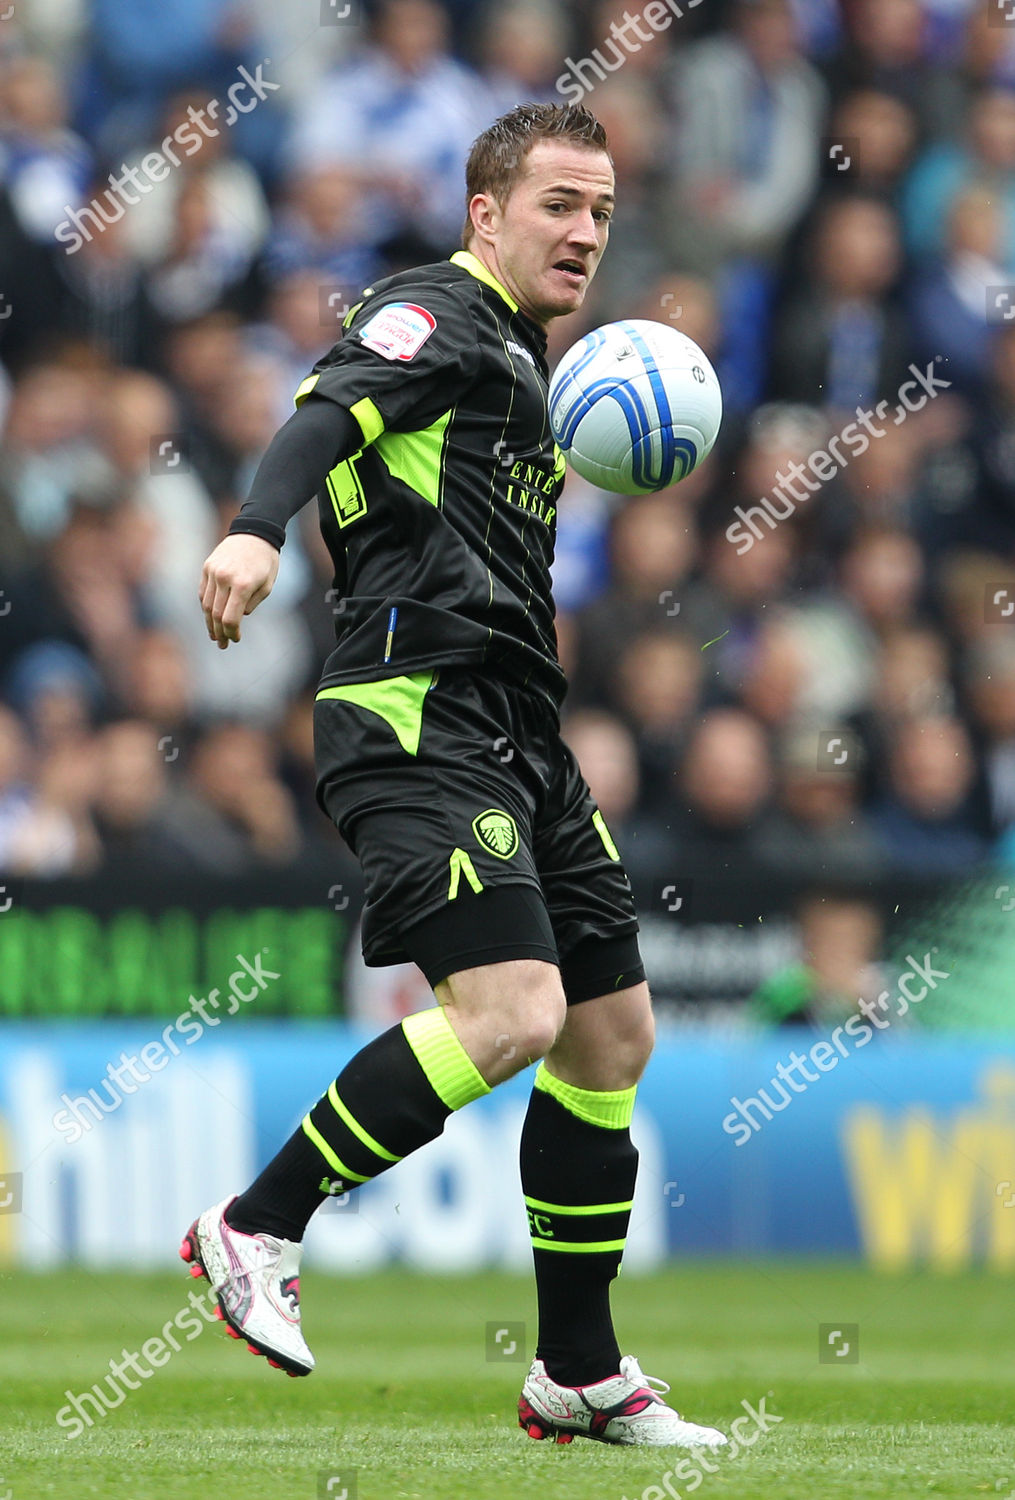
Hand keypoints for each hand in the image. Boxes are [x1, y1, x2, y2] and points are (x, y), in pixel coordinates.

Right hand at [199, 533, 279, 648]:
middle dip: (219, 632)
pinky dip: (206, 607)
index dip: (231, 633)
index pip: (230, 617)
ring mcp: (213, 572)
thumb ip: (252, 604)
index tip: (236, 639)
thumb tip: (238, 617)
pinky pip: (203, 592)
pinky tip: (211, 617)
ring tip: (214, 635)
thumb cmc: (266, 561)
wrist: (254, 532)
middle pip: (216, 614)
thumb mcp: (268, 585)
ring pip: (206, 605)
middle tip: (222, 644)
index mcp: (242, 584)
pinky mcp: (206, 567)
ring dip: (209, 623)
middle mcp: (224, 578)